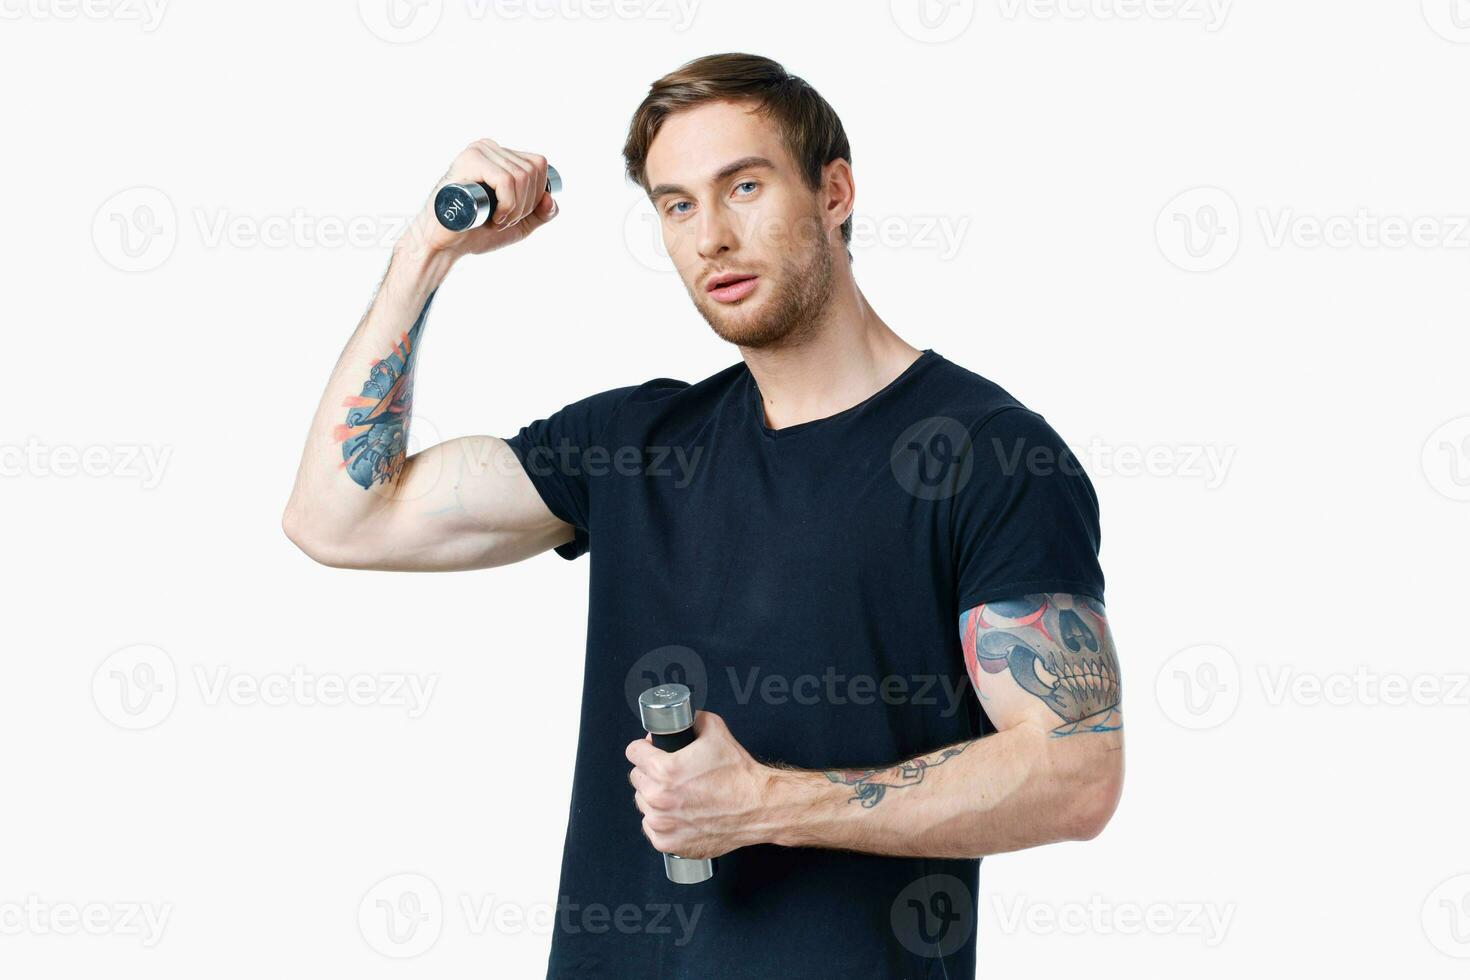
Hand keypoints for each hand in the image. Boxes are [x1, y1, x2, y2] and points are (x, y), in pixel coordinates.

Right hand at [401, 138, 558, 259]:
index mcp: (500, 156)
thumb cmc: (475, 232)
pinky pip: (506, 180)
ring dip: (515, 208)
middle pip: (532, 170)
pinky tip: (493, 217)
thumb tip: (551, 198)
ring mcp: (478, 151)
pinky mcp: (469, 161)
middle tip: (503, 221)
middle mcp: (489, 148)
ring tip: (495, 221)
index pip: (538, 164)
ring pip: (521, 176)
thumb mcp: (519, 224)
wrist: (444, 245)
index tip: (514, 216)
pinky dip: (507, 205)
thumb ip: (540, 214)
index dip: (535, 196)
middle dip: (526, 205)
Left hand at [625, 711, 772, 859]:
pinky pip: (651, 827)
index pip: (633, 752)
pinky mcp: (668, 844)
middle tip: (673, 774)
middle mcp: (659, 798)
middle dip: (651, 772)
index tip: (652, 751)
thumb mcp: (715, 730)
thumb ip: (691, 719)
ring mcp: (662, 823)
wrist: (757, 807)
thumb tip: (679, 720)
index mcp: (664, 770)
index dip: (645, 747)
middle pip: (637, 778)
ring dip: (655, 797)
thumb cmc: (738, 775)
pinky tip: (680, 813)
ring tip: (679, 794)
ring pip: (643, 803)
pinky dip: (662, 821)